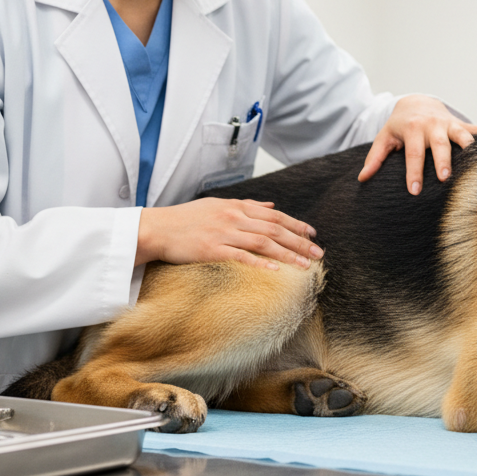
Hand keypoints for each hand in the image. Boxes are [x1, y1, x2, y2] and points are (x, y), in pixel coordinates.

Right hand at [136, 197, 322, 269]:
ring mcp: (224, 233)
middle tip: (318, 253)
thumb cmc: (187, 219)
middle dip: (299, 242)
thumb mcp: (218, 205)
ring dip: (288, 254)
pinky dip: (260, 262)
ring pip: (264, 243)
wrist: (158, 228)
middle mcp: (234, 217)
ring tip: (305, 265)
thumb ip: (247, 205)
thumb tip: (271, 205)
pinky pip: (241, 256)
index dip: (296, 224)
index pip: (274, 215)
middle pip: (274, 229)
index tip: (312, 234)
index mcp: (237, 207)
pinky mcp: (212, 249)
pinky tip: (276, 270)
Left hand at [358, 95, 476, 194]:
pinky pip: (474, 129)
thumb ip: (375, 158)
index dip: (414, 173)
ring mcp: (447, 123)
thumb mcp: (384, 138)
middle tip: (444, 178)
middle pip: (438, 144)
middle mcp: (431, 125)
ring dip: (467, 148)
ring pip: (460, 134)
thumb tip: (363, 178)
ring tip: (475, 163)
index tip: (414, 191)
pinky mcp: (459, 124)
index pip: (413, 154)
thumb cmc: (399, 126)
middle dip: (442, 160)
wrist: (416, 102)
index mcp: (412, 129)